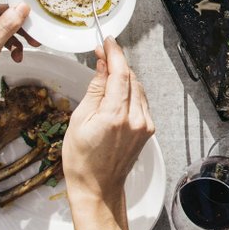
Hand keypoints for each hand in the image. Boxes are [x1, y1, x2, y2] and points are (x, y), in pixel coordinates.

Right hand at [63, 39, 154, 206]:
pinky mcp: (148, 130)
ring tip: (106, 73)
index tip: (108, 42)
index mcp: (116, 116)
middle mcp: (136, 119)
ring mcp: (145, 125)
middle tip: (101, 55)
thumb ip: (95, 89)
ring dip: (124, 77)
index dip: (115, 54)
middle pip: (131, 78)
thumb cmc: (82, 160)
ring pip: (138, 89)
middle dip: (117, 64)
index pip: (121, 74)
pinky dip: (130, 92)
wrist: (98, 187)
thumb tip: (103, 66)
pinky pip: (141, 102)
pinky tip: (117, 93)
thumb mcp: (80, 120)